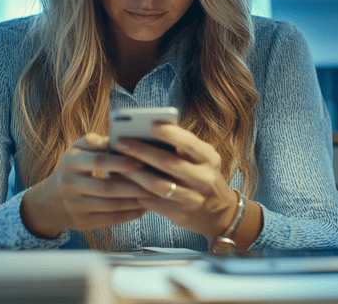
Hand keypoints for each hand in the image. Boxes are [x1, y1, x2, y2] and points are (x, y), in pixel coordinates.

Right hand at [20, 133, 155, 238]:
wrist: (50, 201)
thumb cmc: (74, 168)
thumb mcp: (77, 150)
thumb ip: (95, 141)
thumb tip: (116, 138)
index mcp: (70, 163)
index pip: (98, 162)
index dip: (121, 162)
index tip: (141, 161)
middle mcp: (69, 186)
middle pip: (106, 188)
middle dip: (132, 185)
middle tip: (154, 181)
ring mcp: (75, 207)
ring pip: (110, 206)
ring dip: (134, 201)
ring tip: (153, 194)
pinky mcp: (82, 223)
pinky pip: (110, 220)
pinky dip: (129, 214)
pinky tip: (144, 208)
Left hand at [112, 123, 238, 240]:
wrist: (219, 213)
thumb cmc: (202, 176)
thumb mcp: (202, 159)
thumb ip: (182, 147)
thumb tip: (147, 132)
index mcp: (209, 159)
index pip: (190, 143)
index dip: (171, 133)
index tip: (151, 124)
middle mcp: (203, 178)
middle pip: (169, 163)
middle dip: (142, 151)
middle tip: (120, 142)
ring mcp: (192, 198)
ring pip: (158, 185)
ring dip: (135, 173)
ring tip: (118, 163)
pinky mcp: (180, 214)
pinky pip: (154, 202)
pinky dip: (136, 191)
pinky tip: (123, 183)